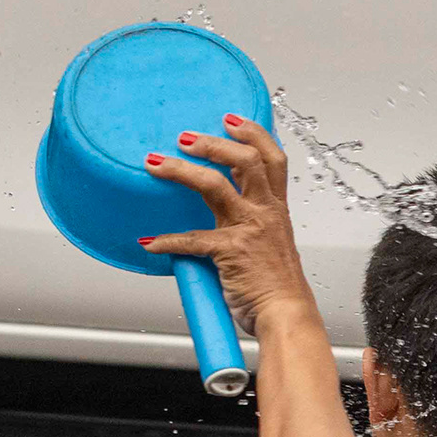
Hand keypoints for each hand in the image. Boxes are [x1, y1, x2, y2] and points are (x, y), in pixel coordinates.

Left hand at [139, 117, 317, 336]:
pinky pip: (192, 240)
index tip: (231, 120)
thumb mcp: (272, 247)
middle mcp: (265, 213)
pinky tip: (149, 242)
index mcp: (276, 210)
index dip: (253, 134)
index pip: (272, 159)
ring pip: (214, 185)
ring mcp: (248, 230)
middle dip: (213, 143)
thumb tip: (223, 223)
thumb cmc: (278, 287)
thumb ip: (251, 227)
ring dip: (181, 170)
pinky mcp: (230, 252)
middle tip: (185, 137)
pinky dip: (166, 241)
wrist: (287, 316)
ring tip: (157, 163)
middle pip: (244, 160)